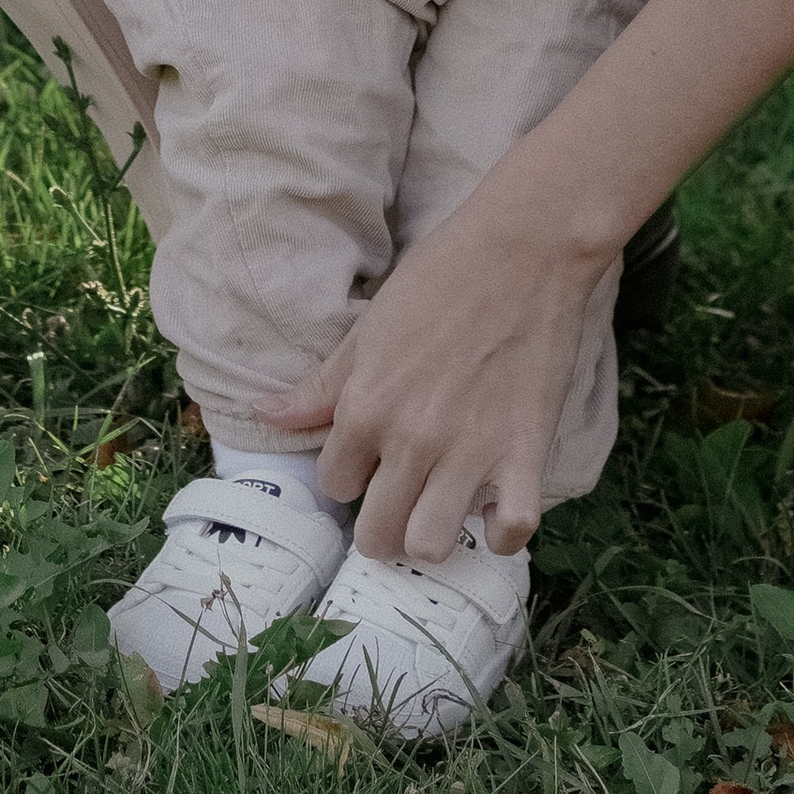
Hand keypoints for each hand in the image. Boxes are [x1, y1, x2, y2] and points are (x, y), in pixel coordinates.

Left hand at [267, 181, 621, 559]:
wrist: (526, 248)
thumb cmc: (443, 275)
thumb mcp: (371, 326)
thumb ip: (323, 384)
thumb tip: (267, 414)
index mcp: (367, 407)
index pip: (334, 484)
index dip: (350, 473)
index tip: (371, 456)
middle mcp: (412, 439)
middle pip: (376, 534)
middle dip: (382, 523)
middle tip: (401, 496)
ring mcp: (471, 453)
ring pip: (431, 545)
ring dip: (434, 533)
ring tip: (443, 503)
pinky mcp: (526, 455)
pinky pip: (509, 532)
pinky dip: (501, 531)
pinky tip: (494, 503)